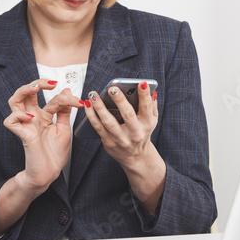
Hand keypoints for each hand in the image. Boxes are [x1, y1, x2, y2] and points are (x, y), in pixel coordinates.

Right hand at [3, 79, 82, 195]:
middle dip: (38, 83)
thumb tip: (66, 91)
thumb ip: (64, 111)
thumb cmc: (54, 154)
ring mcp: (26, 125)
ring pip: (14, 101)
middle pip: (27, 93)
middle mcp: (33, 118)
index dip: (66, 98)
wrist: (49, 173)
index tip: (80, 102)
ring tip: (35, 88)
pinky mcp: (22, 134)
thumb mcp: (64, 129)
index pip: (52, 99)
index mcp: (44, 116)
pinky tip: (30, 117)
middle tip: (51, 83)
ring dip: (23, 91)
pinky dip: (18, 115)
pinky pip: (10, 121)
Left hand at [81, 81, 165, 212]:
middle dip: (120, 101)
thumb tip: (151, 90)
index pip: (146, 107)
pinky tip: (88, 105)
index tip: (141, 83)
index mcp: (147, 123)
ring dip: (100, 107)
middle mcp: (135, 132)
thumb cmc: (141, 132)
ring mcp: (121, 139)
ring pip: (109, 122)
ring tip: (93, 95)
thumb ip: (151, 105)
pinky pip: (98, 127)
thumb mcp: (151, 120)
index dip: (144, 95)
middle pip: (127, 115)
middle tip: (112, 88)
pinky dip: (92, 116)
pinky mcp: (109, 142)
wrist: (135, 156)